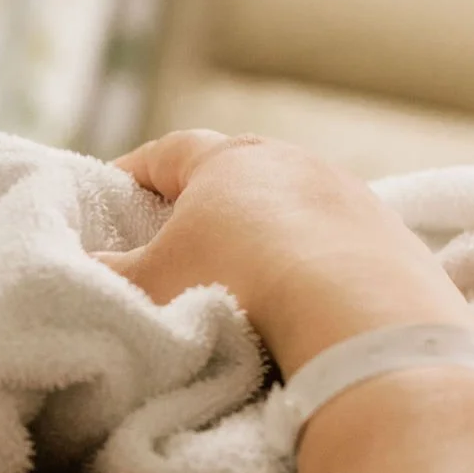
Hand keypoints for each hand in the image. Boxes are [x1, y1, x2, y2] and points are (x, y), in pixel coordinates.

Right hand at [98, 131, 473, 378]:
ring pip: (292, 207)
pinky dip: (314, 266)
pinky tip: (302, 304)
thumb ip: (107, 271)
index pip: (169, 150)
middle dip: (202, 203)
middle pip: (235, 173)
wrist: (356, 321)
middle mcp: (295, 161)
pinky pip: (337, 246)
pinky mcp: (392, 239)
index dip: (134, 172)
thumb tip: (81, 263)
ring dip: (265, 235)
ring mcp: (352, 197)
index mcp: (228, 159)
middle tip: (174, 238)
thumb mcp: (148, 284)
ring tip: (242, 277)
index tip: (112, 195)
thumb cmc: (235, 287)